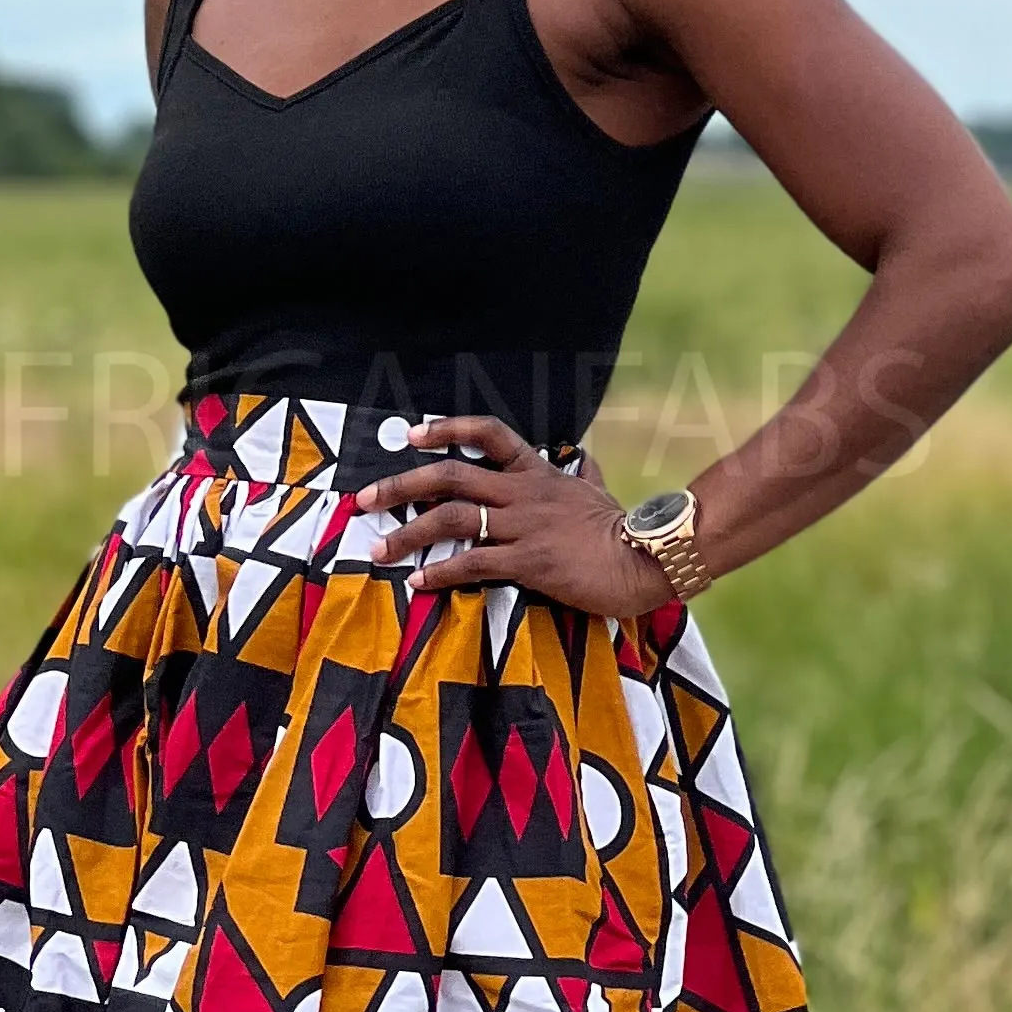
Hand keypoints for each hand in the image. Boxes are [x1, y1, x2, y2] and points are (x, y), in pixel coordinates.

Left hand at [356, 414, 672, 618]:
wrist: (647, 558)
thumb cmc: (624, 529)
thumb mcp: (600, 491)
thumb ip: (585, 473)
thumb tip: (586, 459)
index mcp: (538, 471)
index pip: (487, 433)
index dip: (446, 428)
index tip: (412, 434)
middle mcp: (523, 492)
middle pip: (450, 475)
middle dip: (401, 486)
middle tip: (365, 500)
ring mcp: (524, 526)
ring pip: (452, 519)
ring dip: (408, 534)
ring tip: (378, 548)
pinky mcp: (528, 562)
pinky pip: (472, 564)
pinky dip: (439, 574)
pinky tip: (418, 583)